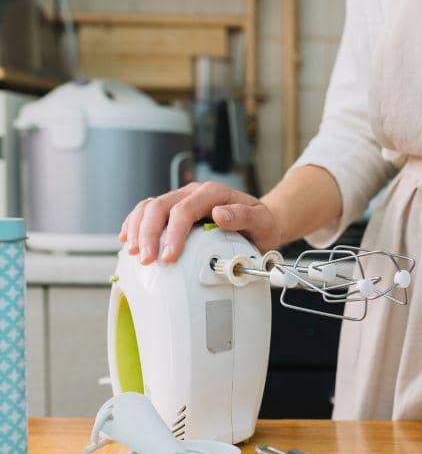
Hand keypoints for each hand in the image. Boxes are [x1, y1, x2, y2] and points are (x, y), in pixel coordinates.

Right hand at [119, 181, 281, 264]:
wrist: (259, 223)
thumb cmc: (261, 224)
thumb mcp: (261, 222)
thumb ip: (243, 216)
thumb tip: (219, 214)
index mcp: (213, 193)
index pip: (184, 209)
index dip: (173, 232)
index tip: (169, 255)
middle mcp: (194, 193)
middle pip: (160, 206)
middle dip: (149, 234)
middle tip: (147, 260)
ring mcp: (181, 200)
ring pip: (149, 207)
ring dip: (137, 230)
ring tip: (135, 254)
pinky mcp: (174, 210)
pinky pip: (147, 211)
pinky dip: (135, 225)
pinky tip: (128, 241)